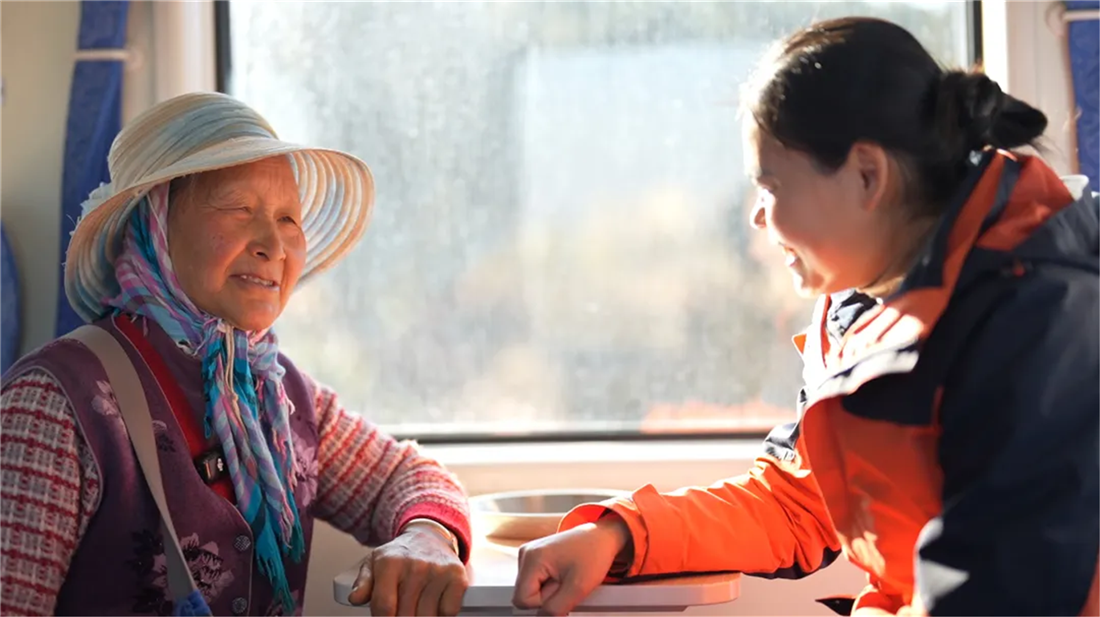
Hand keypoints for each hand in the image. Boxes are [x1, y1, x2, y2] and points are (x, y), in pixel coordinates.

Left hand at [346, 524, 467, 615]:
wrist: (429, 537)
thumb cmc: (399, 556)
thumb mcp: (374, 563)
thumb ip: (363, 583)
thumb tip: (355, 598)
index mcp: (390, 563)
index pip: (384, 608)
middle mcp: (415, 566)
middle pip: (405, 616)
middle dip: (402, 616)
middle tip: (402, 608)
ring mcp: (437, 572)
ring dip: (421, 616)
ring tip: (416, 605)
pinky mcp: (457, 577)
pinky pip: (448, 612)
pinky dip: (441, 613)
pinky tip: (434, 602)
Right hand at [512, 515, 631, 615]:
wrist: (600, 537)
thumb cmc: (593, 554)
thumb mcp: (578, 588)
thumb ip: (556, 608)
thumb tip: (541, 616)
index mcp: (533, 558)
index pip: (522, 599)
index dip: (544, 603)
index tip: (562, 590)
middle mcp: (526, 554)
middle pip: (525, 594)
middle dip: (547, 595)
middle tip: (566, 582)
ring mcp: (528, 554)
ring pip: (530, 590)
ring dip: (549, 590)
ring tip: (566, 576)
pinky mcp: (534, 557)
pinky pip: (535, 582)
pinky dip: (549, 583)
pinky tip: (562, 573)